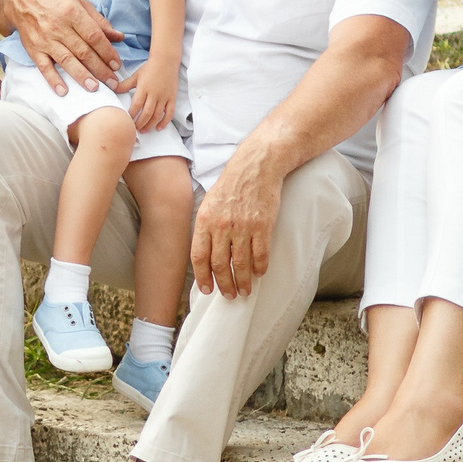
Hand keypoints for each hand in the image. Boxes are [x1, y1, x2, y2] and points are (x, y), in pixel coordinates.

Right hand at [0, 0, 127, 96]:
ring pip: (66, 61)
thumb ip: (99, 22)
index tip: (117, 65)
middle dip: (100, 69)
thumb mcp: (79, 3)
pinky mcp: (33, 50)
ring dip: (81, 76)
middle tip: (113, 82)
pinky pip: (44, 67)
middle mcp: (59, 27)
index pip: (94, 36)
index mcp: (72, 13)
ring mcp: (45, 40)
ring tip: (94, 88)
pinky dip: (53, 79)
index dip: (107, 52)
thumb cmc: (55, 0)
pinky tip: (63, 91)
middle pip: (83, 51)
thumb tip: (119, 37)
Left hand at [127, 63, 176, 132]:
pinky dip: (164, 122)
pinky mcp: (172, 98)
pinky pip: (169, 113)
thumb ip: (124, 85)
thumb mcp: (135, 76)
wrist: (166, 60)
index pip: (136, 105)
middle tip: (134, 129)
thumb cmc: (149, 68)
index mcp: (144, 88)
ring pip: (157, 115)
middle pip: (146, 113)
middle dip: (140, 123)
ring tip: (143, 130)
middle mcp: (154, 93)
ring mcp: (164, 96)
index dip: (131, 115)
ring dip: (150, 125)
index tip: (126, 121)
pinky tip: (158, 127)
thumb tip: (111, 88)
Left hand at [190, 144, 284, 298]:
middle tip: (229, 295)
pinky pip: (261, 254)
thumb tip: (203, 255)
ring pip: (241, 263)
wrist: (256, 166)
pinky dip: (260, 267)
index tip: (207, 289)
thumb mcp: (209, 202)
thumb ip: (205, 227)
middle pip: (220, 264)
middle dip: (224, 284)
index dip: (202, 276)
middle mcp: (222, 225)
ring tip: (245, 291)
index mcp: (205, 220)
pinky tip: (259, 274)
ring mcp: (243, 226)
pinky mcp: (263, 225)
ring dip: (243, 281)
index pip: (199, 256)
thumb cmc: (232, 185)